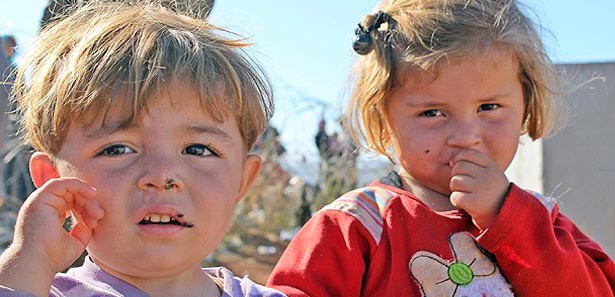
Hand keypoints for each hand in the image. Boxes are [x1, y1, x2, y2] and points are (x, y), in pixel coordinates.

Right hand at [0, 178, 100, 294]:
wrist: (38, 263)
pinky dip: (77, 185)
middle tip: (99, 215)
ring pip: (68, 189)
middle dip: (89, 202)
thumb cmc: (54, 257)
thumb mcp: (76, 240)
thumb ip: (84, 227)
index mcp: (50, 216)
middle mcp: (44, 207)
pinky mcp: (39, 199)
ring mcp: (40, 202)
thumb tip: (91, 218)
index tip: (96, 221)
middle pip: (72, 195)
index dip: (87, 208)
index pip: (72, 203)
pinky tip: (91, 193)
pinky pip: (60, 183)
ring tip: (95, 211)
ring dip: (85, 196)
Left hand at [449, 149, 509, 229]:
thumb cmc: (491, 195)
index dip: (458, 160)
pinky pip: (455, 197)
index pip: (467, 154)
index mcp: (492, 166)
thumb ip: (475, 165)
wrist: (506, 217)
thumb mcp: (490, 175)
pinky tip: (466, 205)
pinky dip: (456, 202)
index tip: (460, 171)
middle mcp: (488, 175)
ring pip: (455, 182)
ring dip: (456, 190)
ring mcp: (482, 188)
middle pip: (458, 167)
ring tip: (466, 195)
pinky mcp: (475, 203)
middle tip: (464, 187)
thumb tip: (452, 160)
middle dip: (456, 177)